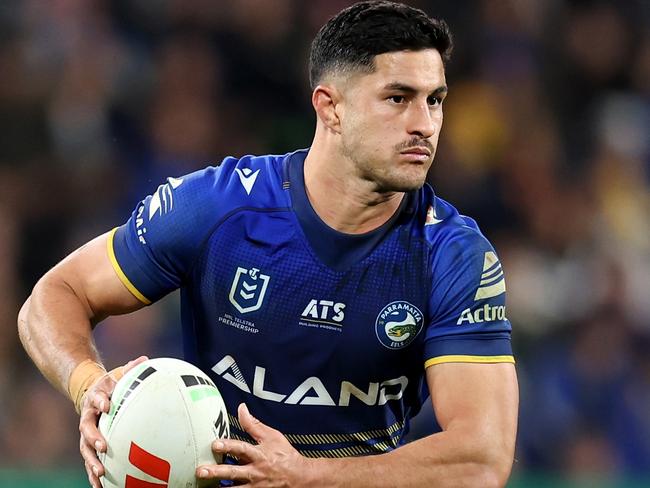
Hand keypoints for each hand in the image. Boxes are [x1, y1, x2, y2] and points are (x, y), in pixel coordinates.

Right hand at [79, 356, 147, 487]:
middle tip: (103, 446)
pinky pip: (90, 461)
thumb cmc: (111, 385)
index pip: (96, 399)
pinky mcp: (90, 445)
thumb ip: (130, 368)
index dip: (100, 401)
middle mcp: (87, 418)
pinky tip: (101, 487)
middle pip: (86, 429)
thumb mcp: (119, 374)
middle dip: (94, 437)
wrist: (92, 393)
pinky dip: (93, 474)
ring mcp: (86, 434)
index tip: (107, 405)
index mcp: (95, 399)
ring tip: (100, 474)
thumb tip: (145, 359)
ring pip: (85, 450)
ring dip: (91, 462)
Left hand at [197, 403, 313, 486]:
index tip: (215, 444)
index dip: (228, 446)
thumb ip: (253, 424)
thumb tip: (241, 408)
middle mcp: (255, 471)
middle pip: (234, 472)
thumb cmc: (284, 455)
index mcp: (259, 454)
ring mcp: (255, 485)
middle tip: (201, 471)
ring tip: (205, 486)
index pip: (241, 449)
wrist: (299, 477)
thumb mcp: (272, 436)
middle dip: (217, 471)